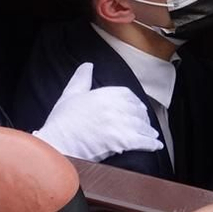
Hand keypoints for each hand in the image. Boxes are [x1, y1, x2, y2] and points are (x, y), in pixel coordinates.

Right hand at [34, 63, 162, 162]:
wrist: (57, 144)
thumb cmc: (61, 123)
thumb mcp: (70, 95)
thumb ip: (81, 79)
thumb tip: (88, 65)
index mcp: (103, 94)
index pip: (127, 94)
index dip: (135, 102)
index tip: (138, 109)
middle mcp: (113, 106)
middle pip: (136, 110)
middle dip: (143, 118)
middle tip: (147, 125)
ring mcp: (118, 123)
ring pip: (140, 126)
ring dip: (148, 132)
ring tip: (152, 137)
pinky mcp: (120, 140)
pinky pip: (141, 141)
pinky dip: (150, 144)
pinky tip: (155, 146)